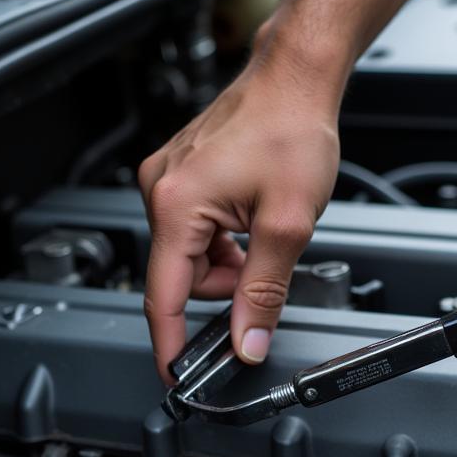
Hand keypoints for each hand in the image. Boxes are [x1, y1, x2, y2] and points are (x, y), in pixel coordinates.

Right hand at [139, 58, 339, 383]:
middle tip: (263, 263)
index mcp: (176, 205)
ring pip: (191, 257)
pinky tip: (250, 217)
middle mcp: (160, 191)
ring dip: (228, 262)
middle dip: (224, 287)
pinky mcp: (180, 176)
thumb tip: (248, 341)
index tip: (177, 377)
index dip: (172, 345)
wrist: (296, 79)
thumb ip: (264, 293)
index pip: (164, 297)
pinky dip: (224, 240)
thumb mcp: (287, 225)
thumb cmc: (292, 129)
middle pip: (182, 279)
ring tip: (261, 229)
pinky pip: (194, 232)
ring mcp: (167, 181)